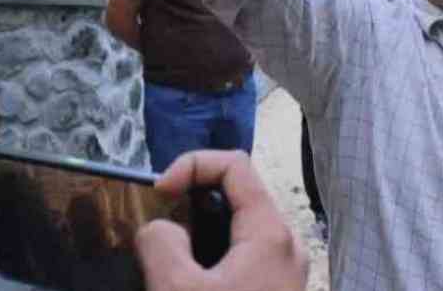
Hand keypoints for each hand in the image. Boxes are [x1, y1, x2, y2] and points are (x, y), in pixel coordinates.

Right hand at [135, 151, 308, 290]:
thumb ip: (161, 246)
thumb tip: (160, 228)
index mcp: (271, 232)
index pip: (235, 164)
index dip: (192, 165)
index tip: (159, 194)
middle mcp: (286, 245)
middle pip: (237, 196)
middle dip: (192, 201)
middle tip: (156, 228)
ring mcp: (284, 271)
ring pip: (238, 229)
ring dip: (199, 233)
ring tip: (166, 258)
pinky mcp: (275, 290)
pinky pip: (243, 257)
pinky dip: (212, 257)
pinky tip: (188, 279)